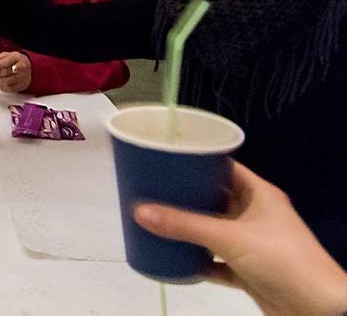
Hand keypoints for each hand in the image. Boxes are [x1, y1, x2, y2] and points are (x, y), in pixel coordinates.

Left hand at [0, 51, 31, 92]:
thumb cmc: (15, 62)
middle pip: (4, 72)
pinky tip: (4, 83)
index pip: (3, 63)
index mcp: (16, 57)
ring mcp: (23, 77)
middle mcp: (22, 67)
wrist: (29, 67)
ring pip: (6, 82)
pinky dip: (4, 87)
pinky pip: (9, 89)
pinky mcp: (22, 85)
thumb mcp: (6, 55)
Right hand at [134, 162, 346, 314]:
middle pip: (214, 199)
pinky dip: (195, 260)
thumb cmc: (283, 260)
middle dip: (185, 196)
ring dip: (189, 229)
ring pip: (213, 231)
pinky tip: (173, 257)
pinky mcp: (247, 271)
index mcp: (259, 195)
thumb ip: (184, 225)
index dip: (196, 161)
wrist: (319, 311)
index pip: (224, 167)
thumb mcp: (230, 237)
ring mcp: (252, 244)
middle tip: (152, 189)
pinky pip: (214, 261)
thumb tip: (139, 211)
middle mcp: (256, 215)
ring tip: (156, 220)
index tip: (166, 158)